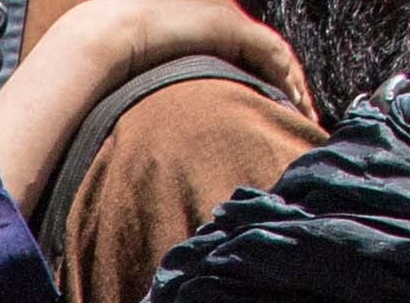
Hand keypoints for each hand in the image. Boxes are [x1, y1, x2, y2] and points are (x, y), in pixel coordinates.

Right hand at [0, 0, 302, 204]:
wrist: (104, 41)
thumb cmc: (107, 79)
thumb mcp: (132, 102)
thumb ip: (141, 122)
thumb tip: (128, 168)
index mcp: (194, 47)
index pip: (237, 68)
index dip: (259, 94)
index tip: (269, 123)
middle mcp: (215, 33)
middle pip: (261, 64)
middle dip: (285, 94)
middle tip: (300, 123)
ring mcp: (225, 27)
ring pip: (272, 60)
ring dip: (294, 89)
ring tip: (305, 117)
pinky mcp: (234, 28)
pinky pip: (272, 55)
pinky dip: (288, 79)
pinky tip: (296, 102)